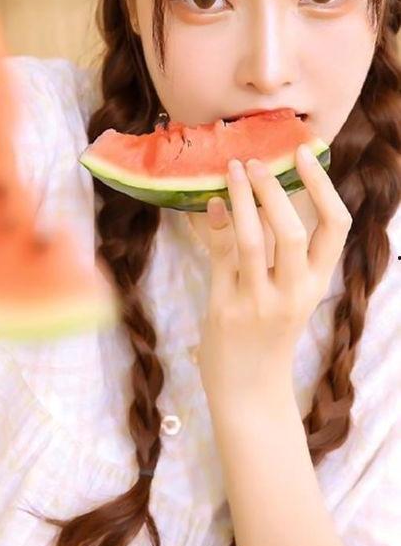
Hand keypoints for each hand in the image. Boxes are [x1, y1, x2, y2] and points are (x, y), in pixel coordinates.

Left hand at [198, 146, 352, 415]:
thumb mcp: (288, 296)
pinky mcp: (227, 310)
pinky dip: (215, 225)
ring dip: (240, 200)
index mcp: (316, 284)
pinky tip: (210, 204)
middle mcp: (294, 293)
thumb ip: (282, 255)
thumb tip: (263, 197)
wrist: (249, 392)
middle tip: (254, 161)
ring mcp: (259, 303)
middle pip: (292, 230)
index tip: (303, 153)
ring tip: (230, 170)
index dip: (322, 186)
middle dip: (272, 189)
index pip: (336, 227)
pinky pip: (220, 258)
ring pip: (252, 240)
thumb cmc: (268, 337)